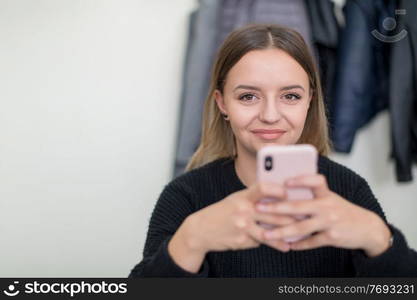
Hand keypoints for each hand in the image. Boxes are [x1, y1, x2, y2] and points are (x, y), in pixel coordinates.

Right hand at [187, 182, 297, 253]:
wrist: (201, 230)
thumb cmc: (223, 212)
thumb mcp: (236, 199)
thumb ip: (254, 198)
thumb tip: (278, 197)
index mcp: (242, 196)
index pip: (262, 187)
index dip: (277, 189)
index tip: (289, 192)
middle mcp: (243, 210)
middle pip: (272, 213)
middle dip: (290, 217)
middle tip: (305, 217)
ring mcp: (242, 226)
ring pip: (270, 231)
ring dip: (286, 235)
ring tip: (297, 236)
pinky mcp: (242, 240)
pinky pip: (260, 242)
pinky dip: (270, 243)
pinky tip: (283, 246)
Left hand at [255, 174, 391, 256]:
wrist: (367, 228)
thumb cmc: (342, 211)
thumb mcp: (330, 199)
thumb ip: (312, 197)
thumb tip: (284, 195)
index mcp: (326, 194)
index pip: (315, 181)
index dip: (301, 180)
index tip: (284, 181)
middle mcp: (328, 206)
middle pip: (299, 206)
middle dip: (276, 207)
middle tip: (259, 208)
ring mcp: (330, 222)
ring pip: (301, 227)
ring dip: (281, 232)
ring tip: (266, 234)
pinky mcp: (332, 238)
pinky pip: (311, 242)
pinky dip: (299, 245)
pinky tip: (288, 246)